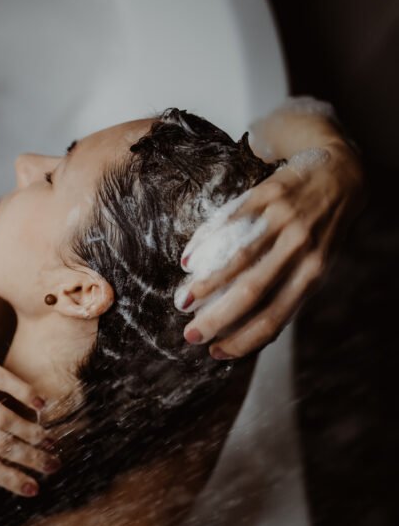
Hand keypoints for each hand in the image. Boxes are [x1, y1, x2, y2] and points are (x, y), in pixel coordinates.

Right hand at [174, 141, 366, 357]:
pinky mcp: (269, 194)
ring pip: (238, 257)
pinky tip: (188, 258)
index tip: (216, 352)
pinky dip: (206, 241)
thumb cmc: (323, 231)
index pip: (276, 316)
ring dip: (206, 283)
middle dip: (217, 317)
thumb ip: (289, 291)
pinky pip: (231, 221)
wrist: (342, 174)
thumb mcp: (317, 264)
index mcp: (314, 273)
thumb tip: (250, 332)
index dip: (244, 339)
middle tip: (190, 334)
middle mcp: (301, 247)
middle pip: (253, 290)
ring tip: (183, 301)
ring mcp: (284, 219)